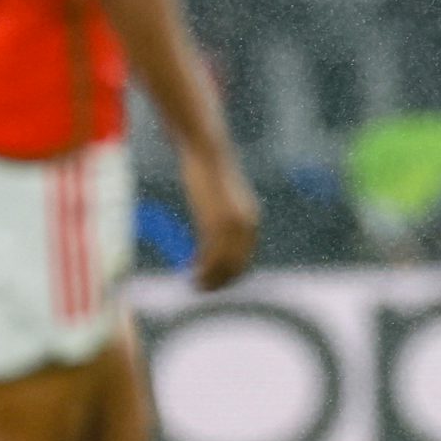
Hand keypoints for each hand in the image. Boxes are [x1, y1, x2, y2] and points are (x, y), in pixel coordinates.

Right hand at [178, 145, 259, 291]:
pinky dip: (201, 270)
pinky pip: (210, 256)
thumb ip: (222, 216)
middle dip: (219, 281)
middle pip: (235, 266)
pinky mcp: (215, 222)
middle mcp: (246, 226)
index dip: (229, 273)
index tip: (213, 281)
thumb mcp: (220, 198)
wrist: (206, 152)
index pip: (244, 258)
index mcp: (250, 221)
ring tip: (194, 285)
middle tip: (201, 288)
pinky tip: (190, 273)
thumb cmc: (209, 172)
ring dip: (209, 280)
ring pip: (223, 265)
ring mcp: (231, 225)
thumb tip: (212, 232)